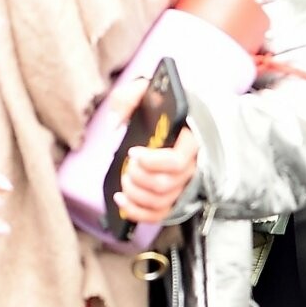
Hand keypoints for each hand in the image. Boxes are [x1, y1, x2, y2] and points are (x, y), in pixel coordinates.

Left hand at [104, 69, 200, 225]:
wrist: (176, 120)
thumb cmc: (162, 108)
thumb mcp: (146, 91)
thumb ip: (129, 97)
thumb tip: (115, 122)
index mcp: (189, 141)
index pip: (176, 161)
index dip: (152, 161)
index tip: (133, 152)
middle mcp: (190, 166)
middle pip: (165, 184)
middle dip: (139, 177)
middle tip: (128, 165)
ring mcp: (182, 184)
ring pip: (161, 201)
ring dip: (135, 194)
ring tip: (124, 180)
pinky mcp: (172, 197)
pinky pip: (158, 215)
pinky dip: (137, 212)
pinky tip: (122, 200)